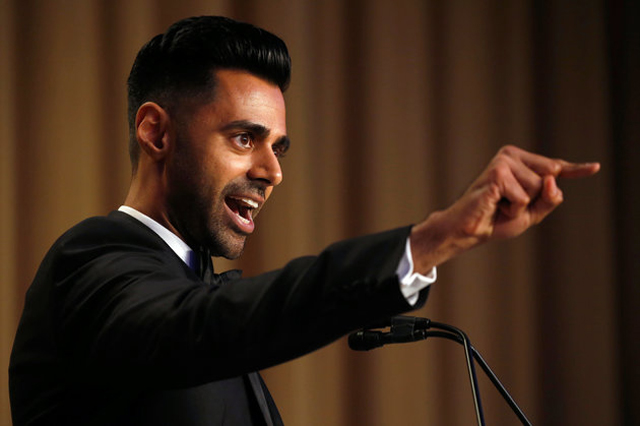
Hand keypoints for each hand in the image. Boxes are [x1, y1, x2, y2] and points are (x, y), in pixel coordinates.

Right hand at [410, 145, 599, 272]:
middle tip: (509, 204)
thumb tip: (553, 180)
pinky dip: (511, 209)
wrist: (470, 230)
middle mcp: (511, 156)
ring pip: (537, 188)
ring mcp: (504, 163)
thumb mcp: (532, 212)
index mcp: (520, 160)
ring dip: (520, 206)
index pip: (553, 167)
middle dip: (536, 198)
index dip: (575, 170)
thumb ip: (549, 198)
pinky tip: (494, 205)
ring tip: (499, 205)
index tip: (594, 167)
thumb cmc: (496, 219)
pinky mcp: (497, 174)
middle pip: (550, 177)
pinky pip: (523, 197)